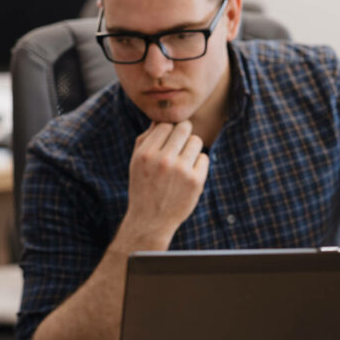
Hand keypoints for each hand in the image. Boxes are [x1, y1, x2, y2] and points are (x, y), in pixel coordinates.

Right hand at [123, 121, 208, 245]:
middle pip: (184, 128)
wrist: (150, 221)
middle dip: (183, 133)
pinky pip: (204, 158)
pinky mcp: (196, 181)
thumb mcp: (136, 162)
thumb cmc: (143, 187)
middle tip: (180, 145)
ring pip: (196, 140)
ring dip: (191, 148)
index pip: (165, 125)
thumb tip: (161, 119)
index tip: (168, 140)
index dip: (168, 131)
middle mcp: (163, 160)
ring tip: (183, 160)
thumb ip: (146, 139)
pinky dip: (198, 164)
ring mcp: (180, 171)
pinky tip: (187, 174)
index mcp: (145, 154)